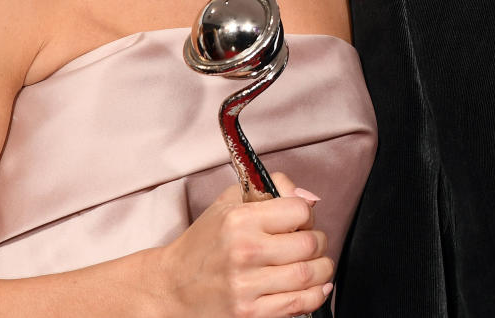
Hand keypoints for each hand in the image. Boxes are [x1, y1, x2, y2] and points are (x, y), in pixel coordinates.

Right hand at [155, 171, 332, 317]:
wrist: (171, 288)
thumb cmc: (202, 244)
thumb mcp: (227, 204)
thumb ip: (269, 189)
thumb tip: (309, 197)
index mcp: (239, 220)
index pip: (299, 211)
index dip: (307, 214)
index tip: (302, 221)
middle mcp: (245, 252)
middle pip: (310, 243)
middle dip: (319, 241)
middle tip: (312, 243)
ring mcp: (247, 286)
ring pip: (309, 274)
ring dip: (323, 268)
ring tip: (317, 264)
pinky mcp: (250, 314)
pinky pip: (298, 304)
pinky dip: (316, 294)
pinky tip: (317, 286)